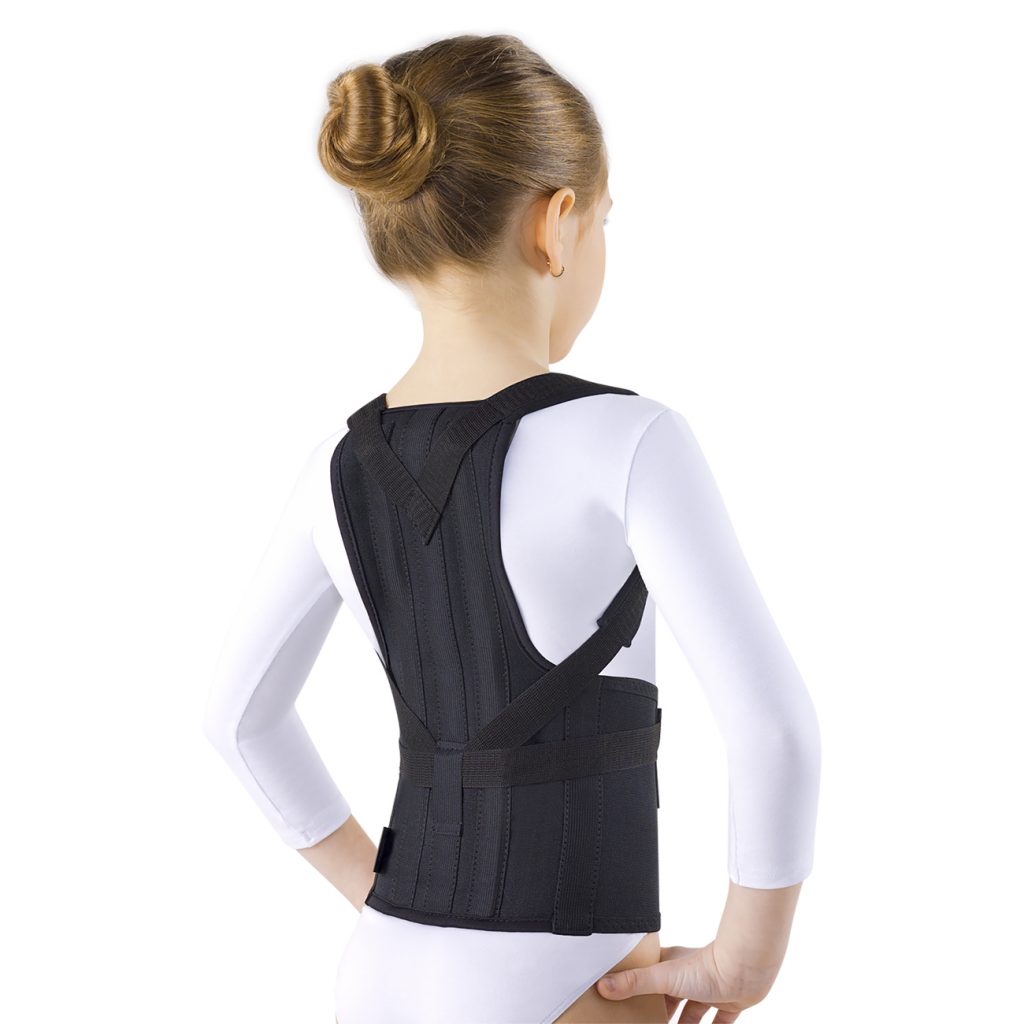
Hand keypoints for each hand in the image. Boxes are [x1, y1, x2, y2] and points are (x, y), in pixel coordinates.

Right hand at [596, 940, 777, 1022]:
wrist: (746, 969)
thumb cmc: (706, 966)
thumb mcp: (663, 977)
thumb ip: (634, 982)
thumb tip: (603, 986)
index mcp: (670, 965)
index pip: (649, 978)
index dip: (640, 991)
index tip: (629, 1004)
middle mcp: (688, 976)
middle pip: (669, 998)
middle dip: (660, 1012)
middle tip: (649, 1022)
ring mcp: (709, 989)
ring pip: (692, 1011)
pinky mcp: (729, 1003)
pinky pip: (718, 1022)